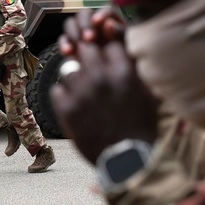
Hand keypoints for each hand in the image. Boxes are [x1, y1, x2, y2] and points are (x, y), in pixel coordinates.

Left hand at [51, 38, 159, 164]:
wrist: (127, 159)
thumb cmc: (140, 126)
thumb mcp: (147, 94)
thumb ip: (133, 69)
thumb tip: (121, 47)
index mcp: (124, 72)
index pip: (108, 44)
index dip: (107, 54)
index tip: (107, 64)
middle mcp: (101, 78)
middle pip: (86, 50)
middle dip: (88, 60)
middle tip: (91, 75)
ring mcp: (82, 93)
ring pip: (69, 70)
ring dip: (75, 81)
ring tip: (85, 97)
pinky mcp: (67, 109)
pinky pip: (57, 90)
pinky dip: (64, 97)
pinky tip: (76, 107)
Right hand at [58, 7, 126, 57]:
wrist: (114, 79)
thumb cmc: (125, 62)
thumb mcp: (125, 47)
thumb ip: (119, 34)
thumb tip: (109, 24)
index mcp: (112, 21)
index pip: (105, 10)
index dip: (100, 14)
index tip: (97, 21)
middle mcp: (95, 25)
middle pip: (84, 14)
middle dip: (84, 24)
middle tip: (88, 38)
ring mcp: (82, 34)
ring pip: (71, 24)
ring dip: (73, 33)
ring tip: (79, 46)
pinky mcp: (72, 44)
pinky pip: (64, 39)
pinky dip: (64, 44)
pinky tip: (68, 52)